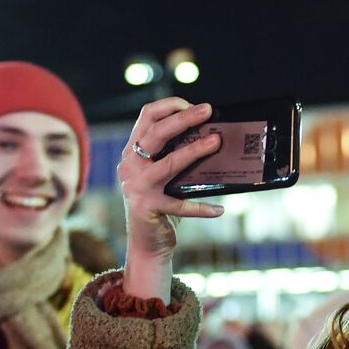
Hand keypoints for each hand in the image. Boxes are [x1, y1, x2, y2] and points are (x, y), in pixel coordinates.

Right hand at [118, 98, 226, 299]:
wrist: (146, 242)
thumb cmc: (161, 202)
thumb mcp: (161, 174)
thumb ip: (173, 154)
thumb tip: (211, 135)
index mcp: (133, 151)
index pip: (147, 116)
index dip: (170, 106)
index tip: (195, 106)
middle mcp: (130, 165)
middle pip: (156, 133)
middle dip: (184, 118)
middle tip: (208, 110)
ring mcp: (137, 187)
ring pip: (168, 163)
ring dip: (194, 151)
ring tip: (216, 142)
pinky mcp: (148, 208)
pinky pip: (180, 205)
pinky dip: (202, 208)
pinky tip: (219, 209)